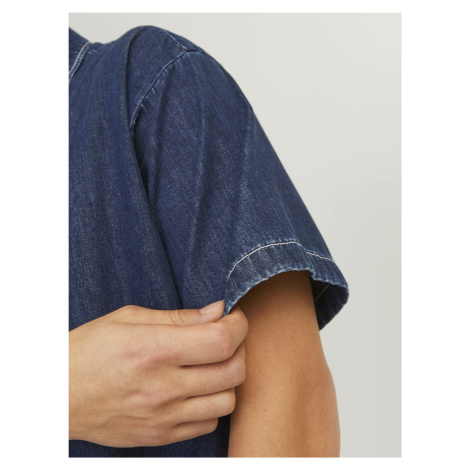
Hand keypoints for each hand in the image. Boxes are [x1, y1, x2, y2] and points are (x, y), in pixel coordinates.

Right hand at [69, 300, 247, 446]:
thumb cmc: (89, 349)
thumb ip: (179, 317)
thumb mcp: (128, 319)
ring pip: (227, 401)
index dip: (238, 325)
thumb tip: (217, 311)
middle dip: (240, 348)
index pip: (221, 340)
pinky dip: (211, 404)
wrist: (56, 396)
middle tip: (226, 337)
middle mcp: (162, 387)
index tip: (234, 318)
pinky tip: (196, 389)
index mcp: (153, 350)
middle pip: (233, 371)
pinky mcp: (160, 436)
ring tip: (213, 364)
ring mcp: (162, 417)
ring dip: (228, 379)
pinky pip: (208, 424)